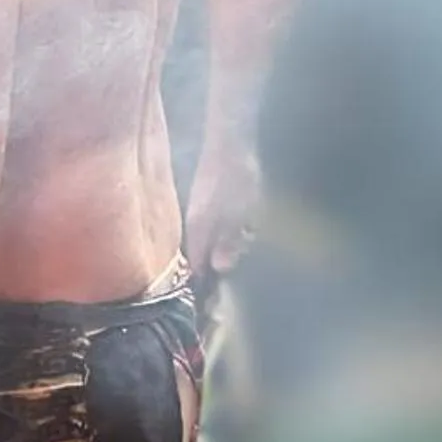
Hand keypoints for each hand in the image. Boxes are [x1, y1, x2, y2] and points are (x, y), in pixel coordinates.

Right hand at [184, 150, 263, 279]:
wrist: (230, 141)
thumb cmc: (237, 178)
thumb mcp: (241, 214)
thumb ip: (229, 242)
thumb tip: (219, 268)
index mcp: (199, 228)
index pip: (196, 265)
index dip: (206, 283)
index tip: (217, 299)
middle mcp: (194, 222)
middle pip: (202, 254)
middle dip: (219, 265)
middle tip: (241, 262)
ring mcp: (199, 210)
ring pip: (210, 239)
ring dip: (226, 246)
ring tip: (247, 239)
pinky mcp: (207, 200)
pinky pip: (214, 226)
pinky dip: (227, 231)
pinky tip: (244, 225)